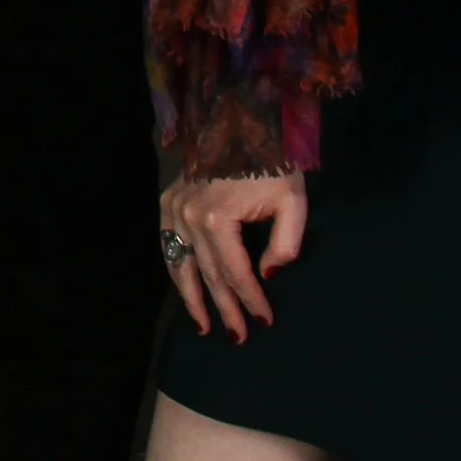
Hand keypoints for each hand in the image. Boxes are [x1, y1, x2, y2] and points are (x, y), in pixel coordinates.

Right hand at [159, 171, 307, 341]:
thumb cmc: (272, 163)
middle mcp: (189, 216)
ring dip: (192, 297)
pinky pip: (168, 243)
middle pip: (209, 274)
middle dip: (225, 308)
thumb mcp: (292, 203)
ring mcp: (174, 208)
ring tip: (204, 327)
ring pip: (181, 263)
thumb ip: (285, 244)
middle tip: (239, 337)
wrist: (241, 123)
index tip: (266, 322)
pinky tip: (184, 288)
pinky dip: (175, 269)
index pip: (236, 273)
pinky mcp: (169, 200)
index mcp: (218, 219)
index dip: (252, 300)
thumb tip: (268, 274)